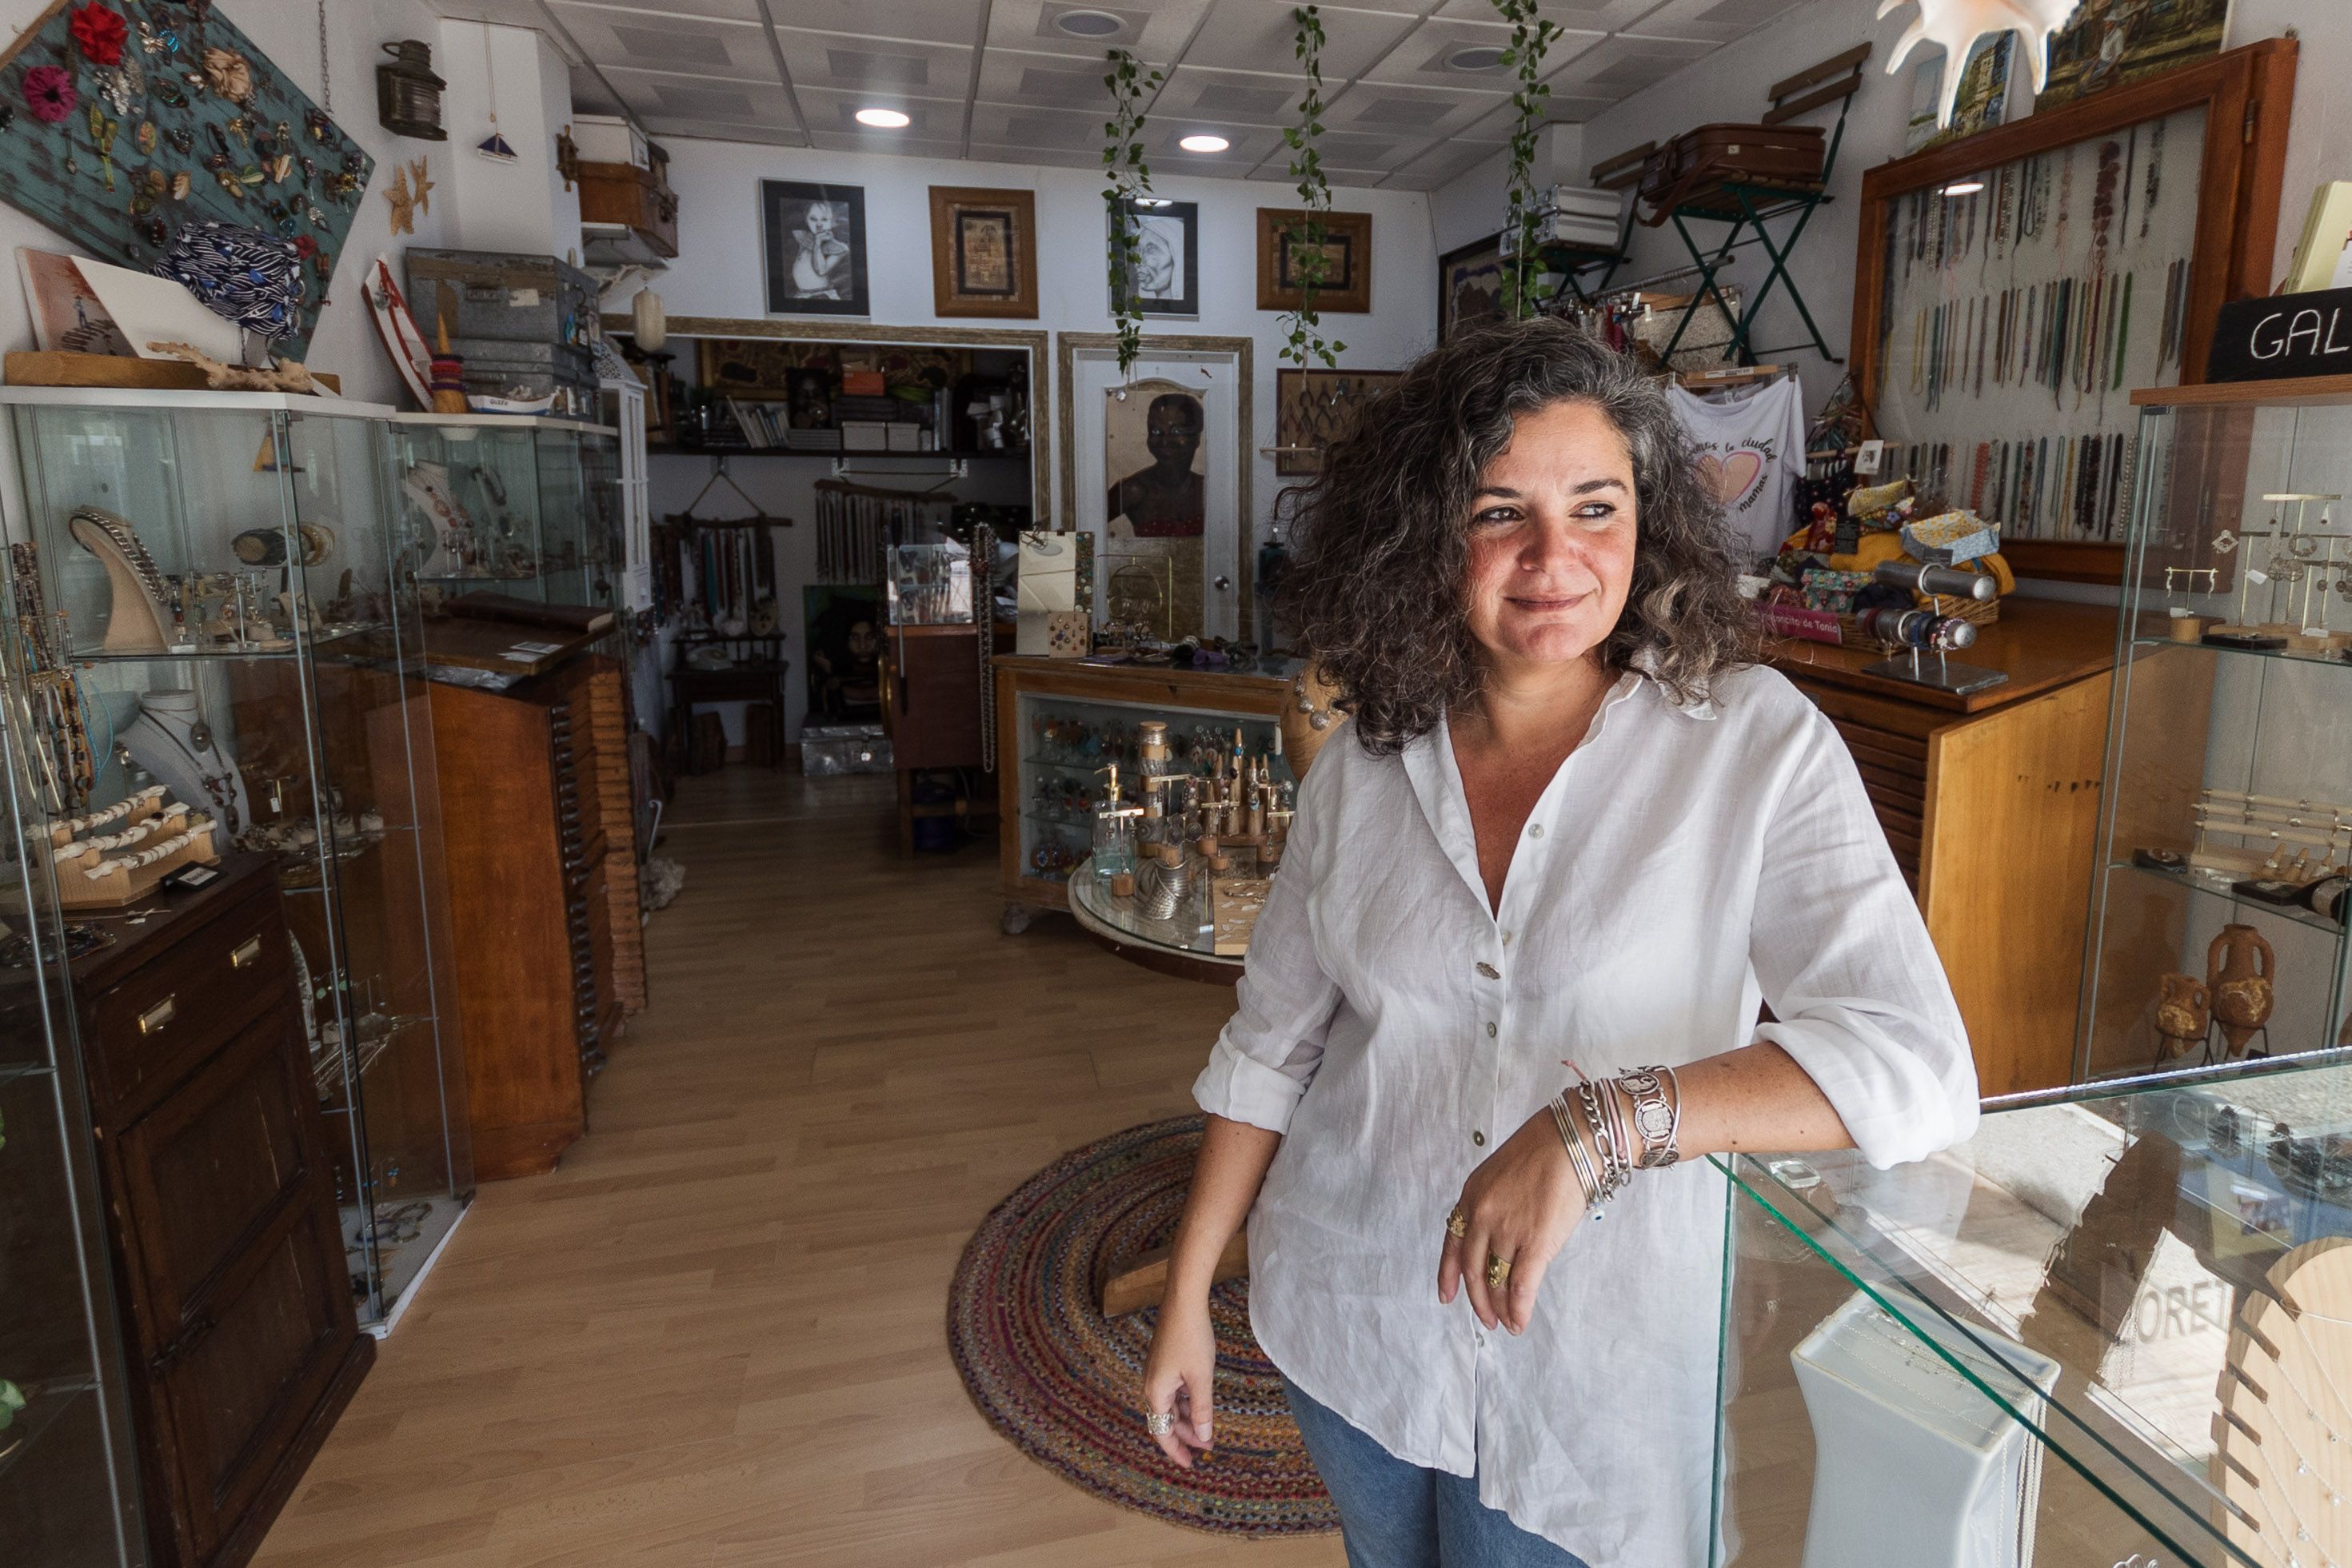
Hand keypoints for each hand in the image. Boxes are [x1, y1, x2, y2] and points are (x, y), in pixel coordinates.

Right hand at [1140, 1291, 1215, 1467]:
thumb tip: (1204, 1437)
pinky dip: (1187, 1402)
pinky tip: (1201, 1403)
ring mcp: (1157, 1373)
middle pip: (1166, 1420)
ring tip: (1208, 1428)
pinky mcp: (1164, 1363)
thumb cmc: (1191, 1338)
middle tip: (1207, 1448)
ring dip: (1188, 1419)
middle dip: (1186, 1436)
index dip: (1176, 1451)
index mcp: (1155, 1392)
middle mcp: (1151, 1385)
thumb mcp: (1201, 1378)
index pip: (1162, 1432)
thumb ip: (1202, 1409)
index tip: (1191, 1465)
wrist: (1183, 1302)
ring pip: (1171, 1406)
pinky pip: (1173, 1391)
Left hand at [1439, 1104, 1588, 1334]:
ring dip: (1500, 1308)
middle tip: (1485, 1319)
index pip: (1452, 1243)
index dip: (1448, 1274)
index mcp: (1471, 1196)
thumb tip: (1500, 1235)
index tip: (1446, 1296)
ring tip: (1506, 1323)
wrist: (1572, 1139)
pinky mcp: (1535, 1243)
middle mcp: (1483, 1216)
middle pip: (1472, 1269)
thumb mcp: (1500, 1172)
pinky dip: (1519, 1310)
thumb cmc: (1545, 1149)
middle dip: (1477, 1300)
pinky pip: (1521, 1287)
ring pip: (1496, 1282)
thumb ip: (1493, 1203)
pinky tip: (1519, 1322)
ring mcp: (1507, 1230)